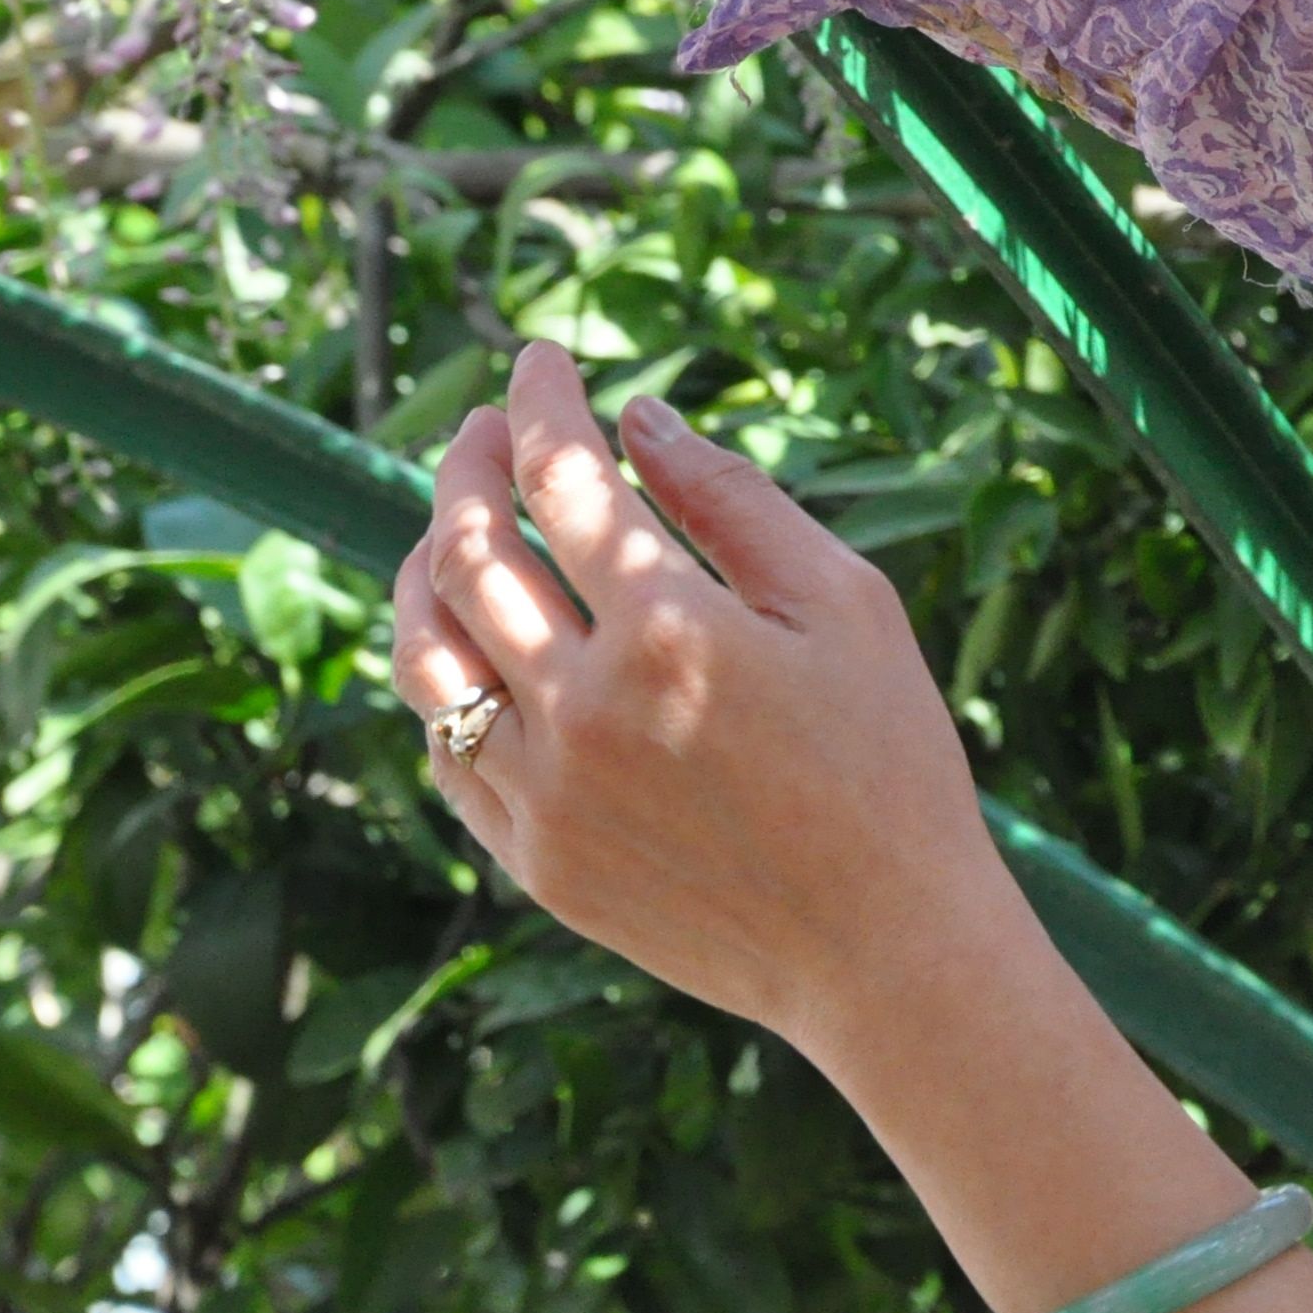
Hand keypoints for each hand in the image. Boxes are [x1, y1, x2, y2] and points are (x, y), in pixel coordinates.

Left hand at [389, 342, 1013, 1049]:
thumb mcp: (848, 606)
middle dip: (464, 465)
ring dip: (423, 567)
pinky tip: (475, 648)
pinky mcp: (532, 860)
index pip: (561, 478)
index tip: (540, 362)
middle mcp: (582, 708)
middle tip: (482, 426)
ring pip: (425, 654)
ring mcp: (543, 793)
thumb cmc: (890, 763)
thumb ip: (735, 501)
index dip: (541, 403)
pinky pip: (446, 749)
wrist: (884, 951)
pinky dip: (441, 678)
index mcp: (670, 630)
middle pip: (467, 552)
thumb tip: (641, 419)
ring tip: (451, 527)